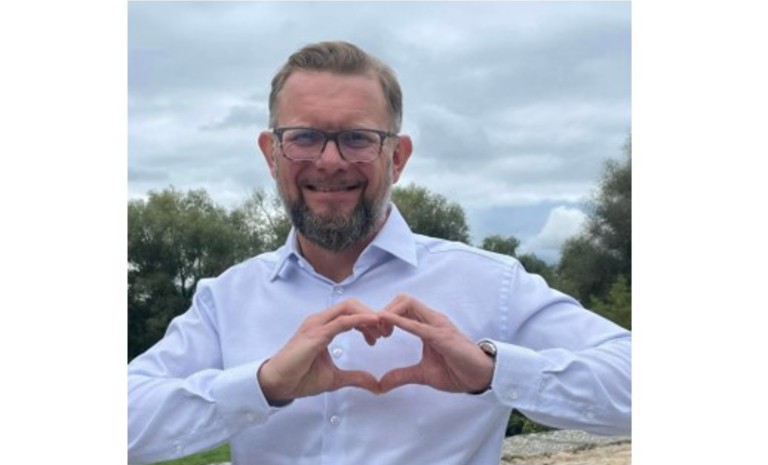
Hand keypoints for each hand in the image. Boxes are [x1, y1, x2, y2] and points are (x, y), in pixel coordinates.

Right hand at [258, 299, 385, 404]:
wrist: (279, 384)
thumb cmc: (300, 377)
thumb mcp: (335, 378)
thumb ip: (355, 377)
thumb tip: (375, 383)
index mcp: (324, 326)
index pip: (351, 312)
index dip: (369, 319)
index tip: (381, 335)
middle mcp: (320, 321)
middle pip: (352, 304)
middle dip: (372, 314)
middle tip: (386, 332)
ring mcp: (317, 324)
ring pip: (348, 307)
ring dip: (368, 315)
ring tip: (381, 330)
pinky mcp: (315, 334)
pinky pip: (341, 321)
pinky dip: (360, 319)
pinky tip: (373, 322)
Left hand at [377, 294, 493, 393]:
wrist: (480, 378)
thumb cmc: (456, 371)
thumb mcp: (422, 374)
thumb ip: (402, 375)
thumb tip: (381, 384)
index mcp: (427, 325)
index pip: (402, 307)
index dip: (385, 316)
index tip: (375, 333)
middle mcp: (432, 319)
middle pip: (403, 299)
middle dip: (384, 310)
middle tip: (376, 333)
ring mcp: (438, 325)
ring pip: (408, 304)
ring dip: (389, 314)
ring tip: (382, 333)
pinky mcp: (442, 336)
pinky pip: (418, 325)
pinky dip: (400, 322)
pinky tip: (387, 323)